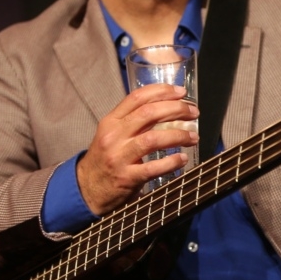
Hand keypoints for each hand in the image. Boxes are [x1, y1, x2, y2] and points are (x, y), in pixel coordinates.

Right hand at [76, 83, 197, 213]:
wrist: (86, 188)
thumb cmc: (105, 158)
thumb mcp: (113, 134)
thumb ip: (133, 121)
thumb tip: (167, 108)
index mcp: (111, 121)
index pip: (137, 97)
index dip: (162, 91)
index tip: (181, 92)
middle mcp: (114, 136)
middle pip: (148, 114)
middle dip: (176, 110)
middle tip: (193, 113)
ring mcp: (119, 157)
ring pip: (152, 139)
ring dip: (178, 136)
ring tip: (194, 137)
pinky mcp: (126, 177)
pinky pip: (153, 167)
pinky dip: (171, 162)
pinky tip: (182, 159)